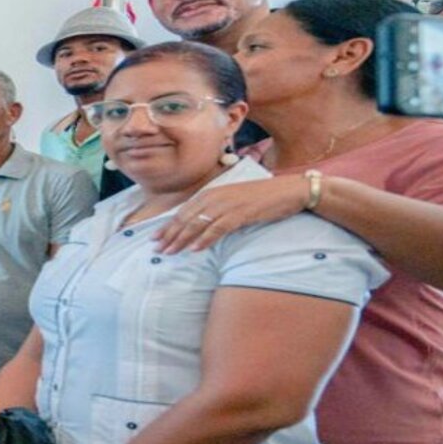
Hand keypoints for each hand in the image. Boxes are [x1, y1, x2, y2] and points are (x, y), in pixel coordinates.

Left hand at [155, 175, 307, 253]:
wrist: (288, 191)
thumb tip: (197, 227)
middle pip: (185, 219)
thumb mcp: (231, 201)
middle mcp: (214, 197)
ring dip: (182, 240)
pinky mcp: (240, 213)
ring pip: (197, 224)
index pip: (183, 212)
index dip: (167, 226)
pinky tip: (195, 249)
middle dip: (169, 235)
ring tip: (170, 252)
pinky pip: (218, 228)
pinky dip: (205, 239)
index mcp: (210, 193)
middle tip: (156, 250)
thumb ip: (214, 210)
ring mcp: (226, 204)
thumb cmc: (260, 198)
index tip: (154, 238)